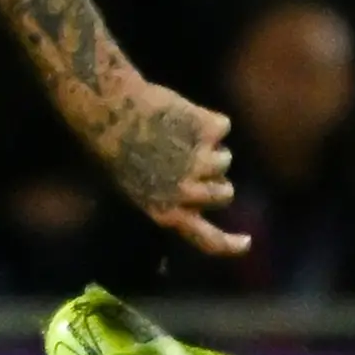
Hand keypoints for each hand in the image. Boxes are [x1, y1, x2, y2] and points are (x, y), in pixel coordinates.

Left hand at [86, 76, 249, 257]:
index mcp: (167, 213)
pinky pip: (223, 126)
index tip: (246, 242)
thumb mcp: (134, 191)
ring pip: (226, 159)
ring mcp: (202, 161)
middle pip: (226, 194)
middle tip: (195, 161)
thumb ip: (168, 202)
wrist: (108, 109)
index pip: (209, 240)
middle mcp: (188, 193)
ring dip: (210, 147)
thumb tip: (195, 205)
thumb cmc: (111, 150)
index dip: (230, 245)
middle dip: (216, 180)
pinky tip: (183, 113)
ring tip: (180, 134)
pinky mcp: (210, 130)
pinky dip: (208, 118)